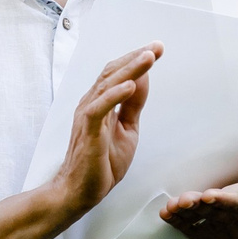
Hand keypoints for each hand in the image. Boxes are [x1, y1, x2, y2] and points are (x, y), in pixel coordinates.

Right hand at [52, 45, 159, 216]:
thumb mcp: (127, 129)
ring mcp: (88, 116)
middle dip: (136, 58)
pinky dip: (115, 95)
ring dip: (130, 70)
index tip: (157, 48)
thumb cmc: (101, 162)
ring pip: (108, 85)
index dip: (136, 60)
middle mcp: (91, 103)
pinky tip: (130, 86)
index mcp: (101, 103)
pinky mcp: (88, 131)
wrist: (80, 191)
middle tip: (156, 46)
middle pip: (113, 72)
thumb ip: (133, 105)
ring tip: (148, 57)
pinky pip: (99, 108)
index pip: (118, 73)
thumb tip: (143, 80)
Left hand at [163, 150, 237, 238]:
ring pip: (196, 220)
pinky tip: (166, 213)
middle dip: (200, 206)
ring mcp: (210, 227)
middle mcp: (228, 217)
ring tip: (174, 205)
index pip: (237, 202)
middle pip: (212, 211)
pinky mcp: (196, 232)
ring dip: (184, 214)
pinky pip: (184, 228)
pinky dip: (175, 222)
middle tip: (188, 199)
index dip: (224, 200)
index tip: (211, 196)